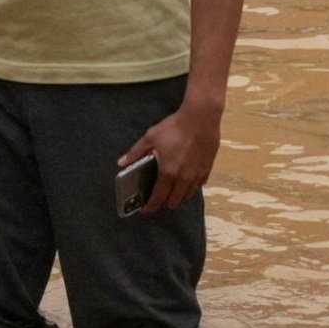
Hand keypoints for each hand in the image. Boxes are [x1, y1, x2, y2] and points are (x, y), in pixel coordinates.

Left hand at [120, 96, 221, 213]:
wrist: (201, 117)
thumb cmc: (175, 127)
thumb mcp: (151, 137)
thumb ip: (136, 152)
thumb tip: (122, 163)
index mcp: (168, 172)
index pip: (158, 198)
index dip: (151, 207)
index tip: (145, 210)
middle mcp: (183, 178)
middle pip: (174, 201)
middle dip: (164, 202)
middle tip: (158, 197)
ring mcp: (197, 175)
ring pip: (188, 195)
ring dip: (179, 196)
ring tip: (172, 189)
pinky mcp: (207, 168)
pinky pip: (199, 184)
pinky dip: (192, 185)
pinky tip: (187, 178)